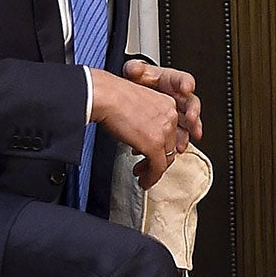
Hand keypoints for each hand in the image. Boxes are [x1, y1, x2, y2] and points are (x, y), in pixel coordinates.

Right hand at [88, 66, 181, 189]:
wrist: (104, 95)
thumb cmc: (111, 95)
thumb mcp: (135, 105)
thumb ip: (144, 118)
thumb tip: (140, 134)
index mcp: (167, 104)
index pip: (171, 131)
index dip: (160, 145)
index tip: (149, 151)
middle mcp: (170, 116)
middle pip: (170, 145)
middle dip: (156, 159)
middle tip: (144, 166)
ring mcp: (164, 131)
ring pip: (166, 158)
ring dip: (153, 170)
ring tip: (142, 175)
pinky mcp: (155, 144)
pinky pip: (158, 168)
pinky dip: (151, 178)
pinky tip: (144, 182)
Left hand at [124, 57, 201, 150]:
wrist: (130, 96)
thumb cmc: (138, 82)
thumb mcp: (134, 71)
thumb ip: (134, 68)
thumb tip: (135, 69)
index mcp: (172, 81)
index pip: (184, 79)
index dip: (186, 84)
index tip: (186, 88)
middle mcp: (179, 97)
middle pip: (191, 104)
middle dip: (193, 112)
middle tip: (191, 117)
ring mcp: (178, 112)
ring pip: (190, 122)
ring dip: (191, 130)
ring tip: (191, 135)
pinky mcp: (174, 126)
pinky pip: (180, 134)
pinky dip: (180, 142)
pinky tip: (178, 147)